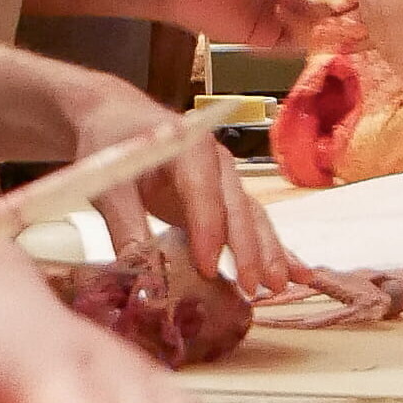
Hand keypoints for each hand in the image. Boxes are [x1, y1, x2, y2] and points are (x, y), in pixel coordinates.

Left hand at [36, 66, 293, 295]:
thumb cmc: (112, 141)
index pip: (201, 189)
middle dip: (247, 247)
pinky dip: (272, 247)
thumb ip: (122, 221)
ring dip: (267, 251)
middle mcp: (216, 161)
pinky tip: (295, 271)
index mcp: (188, 144)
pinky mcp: (224, 199)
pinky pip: (251, 223)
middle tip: (253, 286)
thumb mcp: (106, 178)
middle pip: (236, 205)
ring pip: (252, 216)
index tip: (208, 267)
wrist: (117, 116)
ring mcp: (225, 180)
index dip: (207, 228)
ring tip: (279, 285)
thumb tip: (137, 268)